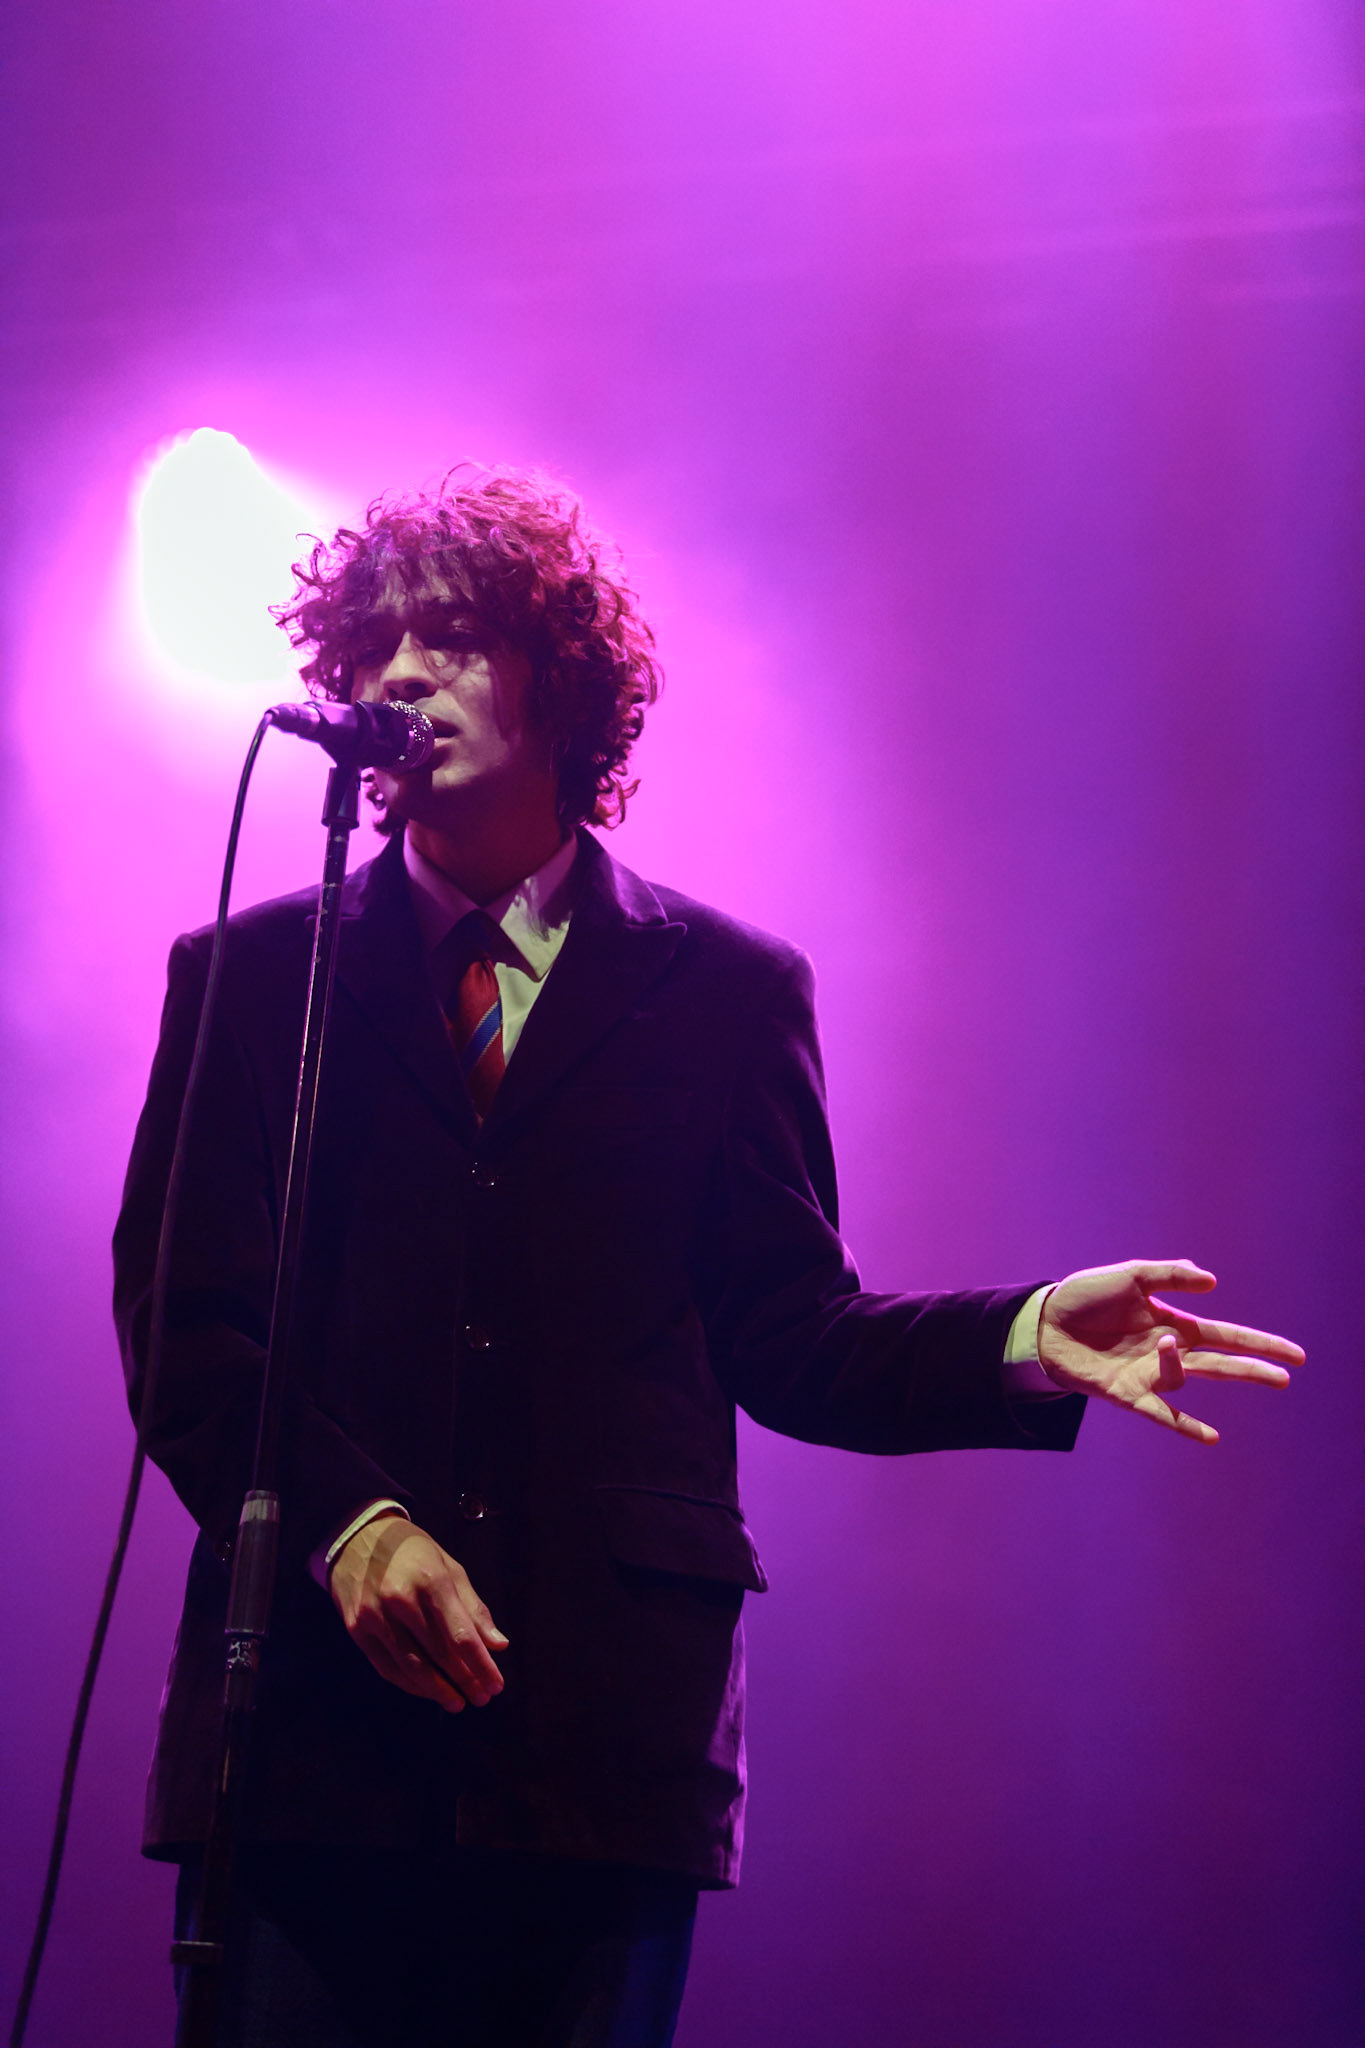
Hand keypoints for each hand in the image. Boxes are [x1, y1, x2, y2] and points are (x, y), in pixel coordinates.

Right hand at [329, 1512, 508, 1711]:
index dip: (480, 1666)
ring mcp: (375, 1617)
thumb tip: (498, 1645)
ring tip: (457, 1703)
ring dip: (438, 1691)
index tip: (496, 1685)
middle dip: (464, 1681)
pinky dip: (410, 1685)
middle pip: (439, 1655)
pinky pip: (387, 1668)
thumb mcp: (449, 1567)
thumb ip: (473, 1608)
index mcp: (431, 1580)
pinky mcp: (357, 1629)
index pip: (461, 1635)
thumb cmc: (412, 1552)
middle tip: (481, 1698)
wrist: (357, 1538)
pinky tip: (428, 1691)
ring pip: (412, 1667)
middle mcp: (401, 1600)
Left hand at [1037, 1258, 1303, 1444]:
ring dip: (1179, 1362)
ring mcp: (1147, 1375)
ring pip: (1183, 1378)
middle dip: (1252, 1369)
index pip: (1226, 1335)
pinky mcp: (1125, 1393)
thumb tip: (1213, 1281)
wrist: (1043, 1321)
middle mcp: (1166, 1352)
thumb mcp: (1130, 1275)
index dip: (1260, 1344)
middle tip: (1285, 1377)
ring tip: (1165, 1340)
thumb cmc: (1086, 1296)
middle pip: (1220, 1364)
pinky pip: (1160, 1413)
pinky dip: (1185, 1425)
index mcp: (1172, 1323)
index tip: (1295, 1355)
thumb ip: (1170, 1275)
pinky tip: (1212, 1436)